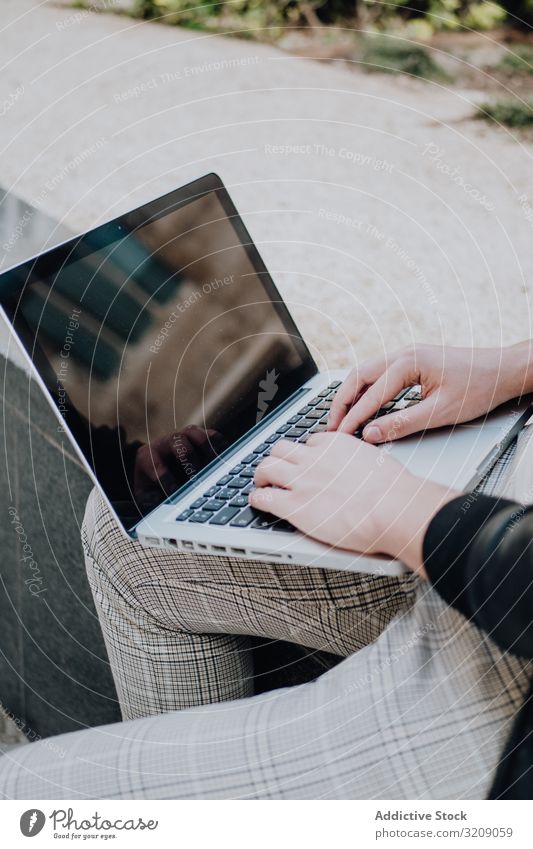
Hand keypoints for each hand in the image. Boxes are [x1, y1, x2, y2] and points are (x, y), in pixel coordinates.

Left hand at [134, 425, 222, 501]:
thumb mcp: (146, 495)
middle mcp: (165, 442)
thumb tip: (157, 500)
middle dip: (188, 459)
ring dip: (205, 447)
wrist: (161, 473)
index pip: (153, 461)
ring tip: (215, 464)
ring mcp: (183, 437)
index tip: (174, 491)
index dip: (164, 477)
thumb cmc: (153, 486)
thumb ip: (149, 499)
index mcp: (147, 455)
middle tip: (197, 477)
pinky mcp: (200, 437)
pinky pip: (210, 434)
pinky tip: (225, 459)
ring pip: (193, 432)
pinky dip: (218, 444)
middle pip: (176, 441)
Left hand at [250, 432, 455, 574]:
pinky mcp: (294, 505)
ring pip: (266, 468)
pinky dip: (257, 498)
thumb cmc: (394, 492)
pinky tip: (259, 502)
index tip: (305, 463)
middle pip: (280, 449)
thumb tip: (364, 470)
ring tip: (261, 484)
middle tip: (276, 470)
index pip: (309, 443)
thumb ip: (361, 462)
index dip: (305, 454)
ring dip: (261, 476)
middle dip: (276, 459)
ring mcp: (301, 480)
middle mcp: (314, 458)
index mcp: (335, 445)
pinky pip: (263, 497)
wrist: (393, 508)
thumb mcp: (378, 462)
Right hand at [328, 344, 524, 442]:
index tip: (339, 435)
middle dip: (341, 402)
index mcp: (409, 362)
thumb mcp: (441, 412)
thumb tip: (372, 433)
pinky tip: (362, 404)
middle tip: (331, 426)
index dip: (352, 417)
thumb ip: (402, 423)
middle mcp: (404, 353)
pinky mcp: (412, 361)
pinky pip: (379, 373)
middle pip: (358, 375)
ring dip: (351, 394)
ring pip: (366, 372)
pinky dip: (365, 389)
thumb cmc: (480, 387)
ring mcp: (407, 355)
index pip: (370, 394)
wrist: (505, 370)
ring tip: (341, 417)